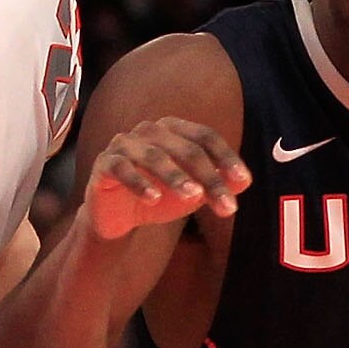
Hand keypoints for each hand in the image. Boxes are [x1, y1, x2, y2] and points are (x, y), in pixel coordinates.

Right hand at [85, 119, 250, 239]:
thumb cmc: (160, 197)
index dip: (225, 157)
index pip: (205, 137)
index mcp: (174, 130)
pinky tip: (153, 198)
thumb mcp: (193, 194)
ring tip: (193, 198)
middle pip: (186, 149)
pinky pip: (121, 169)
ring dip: (175, 177)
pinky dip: (138, 182)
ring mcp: (124, 144)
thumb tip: (244, 181)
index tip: (243, 180)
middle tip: (226, 206)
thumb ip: (217, 185)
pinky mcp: (104, 164)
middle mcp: (149, 131)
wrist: (118, 217)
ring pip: (154, 156)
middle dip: (209, 178)